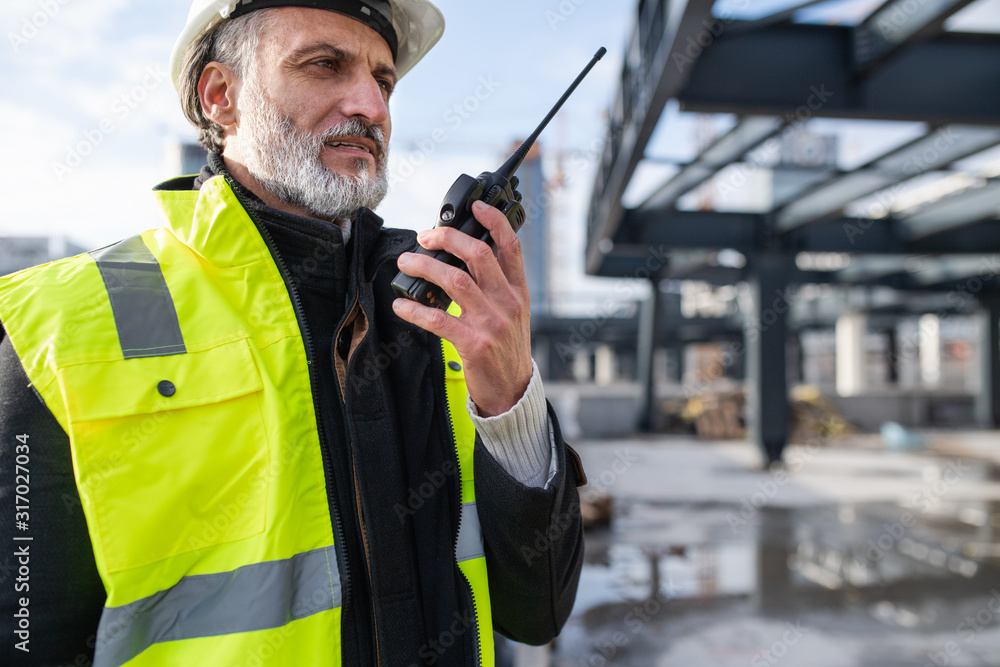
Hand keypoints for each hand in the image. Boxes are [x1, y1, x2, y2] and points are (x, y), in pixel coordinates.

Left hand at [393, 200, 532, 416]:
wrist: (513, 390)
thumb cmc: (506, 349)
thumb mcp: (513, 314)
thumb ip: (496, 287)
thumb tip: (464, 259)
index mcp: (518, 292)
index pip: (511, 247)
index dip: (494, 222)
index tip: (476, 206)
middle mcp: (508, 303)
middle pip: (479, 255)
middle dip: (448, 238)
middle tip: (424, 237)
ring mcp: (492, 323)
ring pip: (456, 281)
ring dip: (426, 267)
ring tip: (406, 263)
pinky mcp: (474, 344)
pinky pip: (438, 319)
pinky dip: (416, 309)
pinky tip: (402, 305)